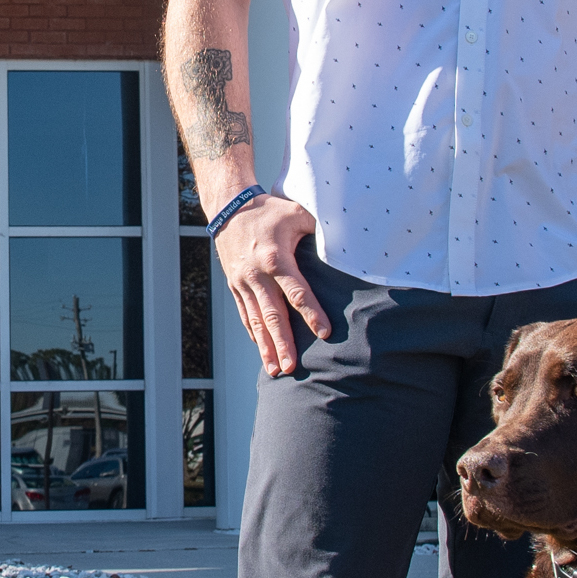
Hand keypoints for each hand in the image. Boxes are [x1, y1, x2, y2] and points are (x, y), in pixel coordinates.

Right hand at [214, 194, 328, 375]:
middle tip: (293, 367)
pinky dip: (253, 333)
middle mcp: (256, 274)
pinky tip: (262, 350)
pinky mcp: (235, 285)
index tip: (324, 332)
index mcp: (275, 257)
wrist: (228, 207)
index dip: (311, 312)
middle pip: (272, 314)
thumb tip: (348, 243)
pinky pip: (245, 313)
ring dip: (266, 346)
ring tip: (276, 370)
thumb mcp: (297, 212)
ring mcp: (243, 282)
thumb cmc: (269, 209)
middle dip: (283, 343)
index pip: (296, 290)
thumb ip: (320, 230)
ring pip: (256, 320)